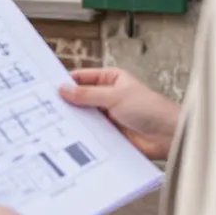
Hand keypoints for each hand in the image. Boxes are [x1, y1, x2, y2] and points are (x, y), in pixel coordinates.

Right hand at [59, 67, 179, 159]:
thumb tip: (64, 89)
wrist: (168, 136)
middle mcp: (108, 96)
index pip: (82, 77)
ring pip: (84, 116)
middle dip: (67, 102)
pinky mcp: (109, 134)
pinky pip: (91, 133)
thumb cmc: (150, 109)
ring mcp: (108, 115)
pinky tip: (69, 137)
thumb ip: (87, 94)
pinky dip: (82, 134)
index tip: (48, 88)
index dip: (66, 82)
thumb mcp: (115, 96)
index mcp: (111, 79)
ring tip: (54, 123)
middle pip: (81, 97)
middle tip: (47, 107)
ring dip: (74, 120)